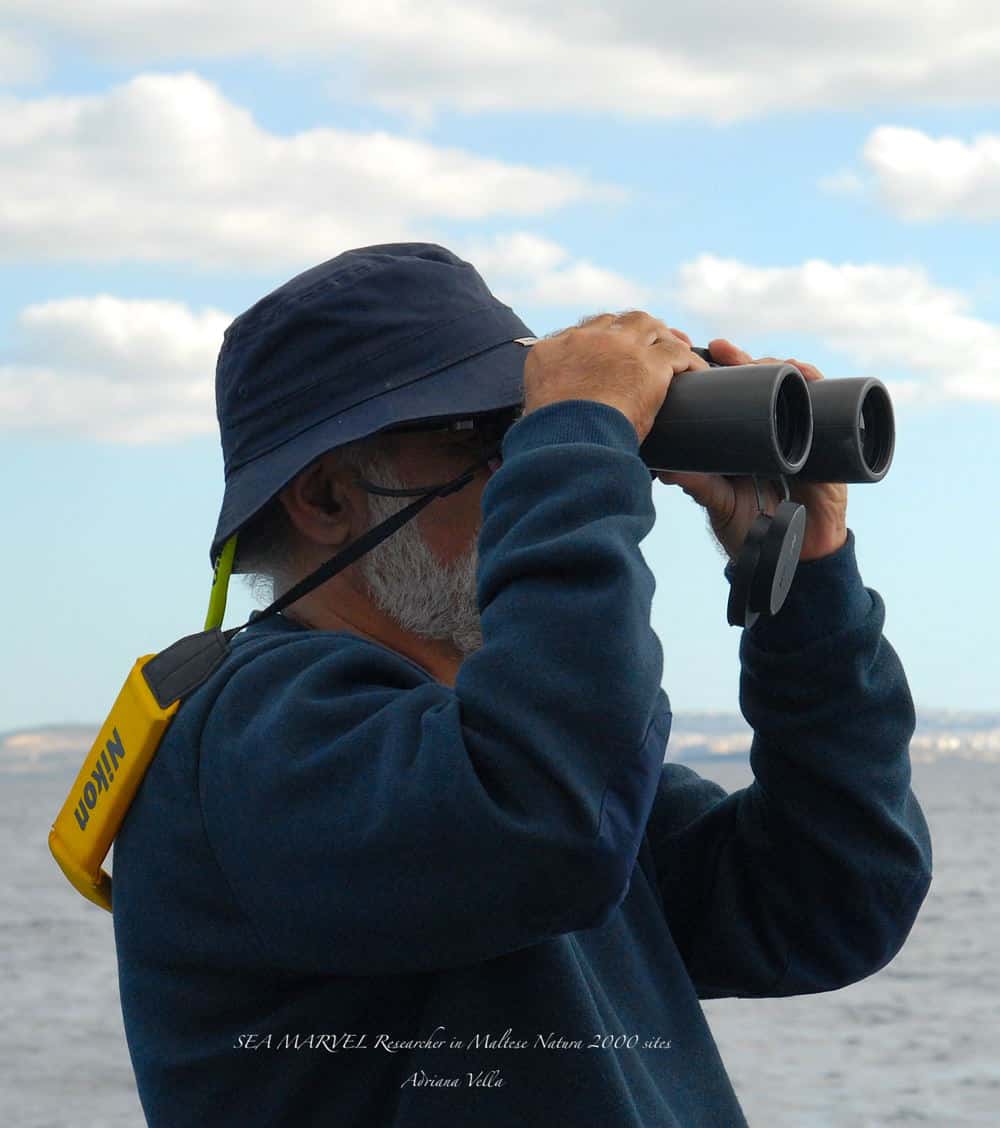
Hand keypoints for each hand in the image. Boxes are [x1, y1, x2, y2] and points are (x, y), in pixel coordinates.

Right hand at [522, 312, 709, 443]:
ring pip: (648, 326)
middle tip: (647, 343)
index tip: (611, 351)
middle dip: (634, 329)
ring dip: (662, 336)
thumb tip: (549, 415)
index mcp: (550, 350)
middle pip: (616, 321)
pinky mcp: (649, 363)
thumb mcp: (536, 412)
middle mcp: (584, 339)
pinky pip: (678, 353)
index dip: (601, 340)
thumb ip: (547, 402)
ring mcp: (618, 346)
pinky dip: (689, 362)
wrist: (569, 442)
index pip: (581, 333)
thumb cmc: (551, 439)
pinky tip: (696, 373)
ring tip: (674, 350)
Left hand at [654, 336, 848, 563]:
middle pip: (763, 382)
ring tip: (767, 359)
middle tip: (724, 350)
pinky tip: (809, 375)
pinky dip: (820, 387)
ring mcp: (801, 434)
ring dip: (783, 367)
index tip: (707, 352)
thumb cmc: (753, 530)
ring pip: (794, 388)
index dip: (724, 370)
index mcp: (744, 438)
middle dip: (747, 360)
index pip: (735, 394)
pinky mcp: (827, 445)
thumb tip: (663, 468)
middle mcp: (773, 430)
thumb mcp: (719, 502)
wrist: (795, 557)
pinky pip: (829, 407)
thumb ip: (697, 484)